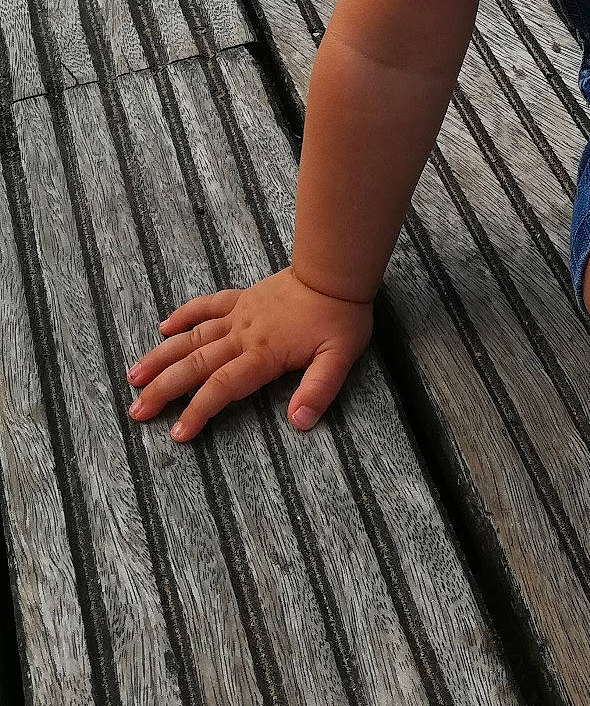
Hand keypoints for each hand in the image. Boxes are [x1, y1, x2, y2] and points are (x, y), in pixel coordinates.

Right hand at [126, 267, 373, 442]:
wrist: (334, 272)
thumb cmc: (339, 317)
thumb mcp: (339, 358)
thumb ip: (319, 390)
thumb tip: (299, 422)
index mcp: (263, 354)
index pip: (222, 387)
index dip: (198, 410)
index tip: (178, 433)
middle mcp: (242, 335)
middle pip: (195, 365)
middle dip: (163, 389)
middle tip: (137, 410)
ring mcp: (239, 314)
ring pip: (191, 337)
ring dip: (161, 357)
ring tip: (133, 376)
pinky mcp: (242, 298)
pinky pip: (207, 305)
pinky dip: (184, 314)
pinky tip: (164, 327)